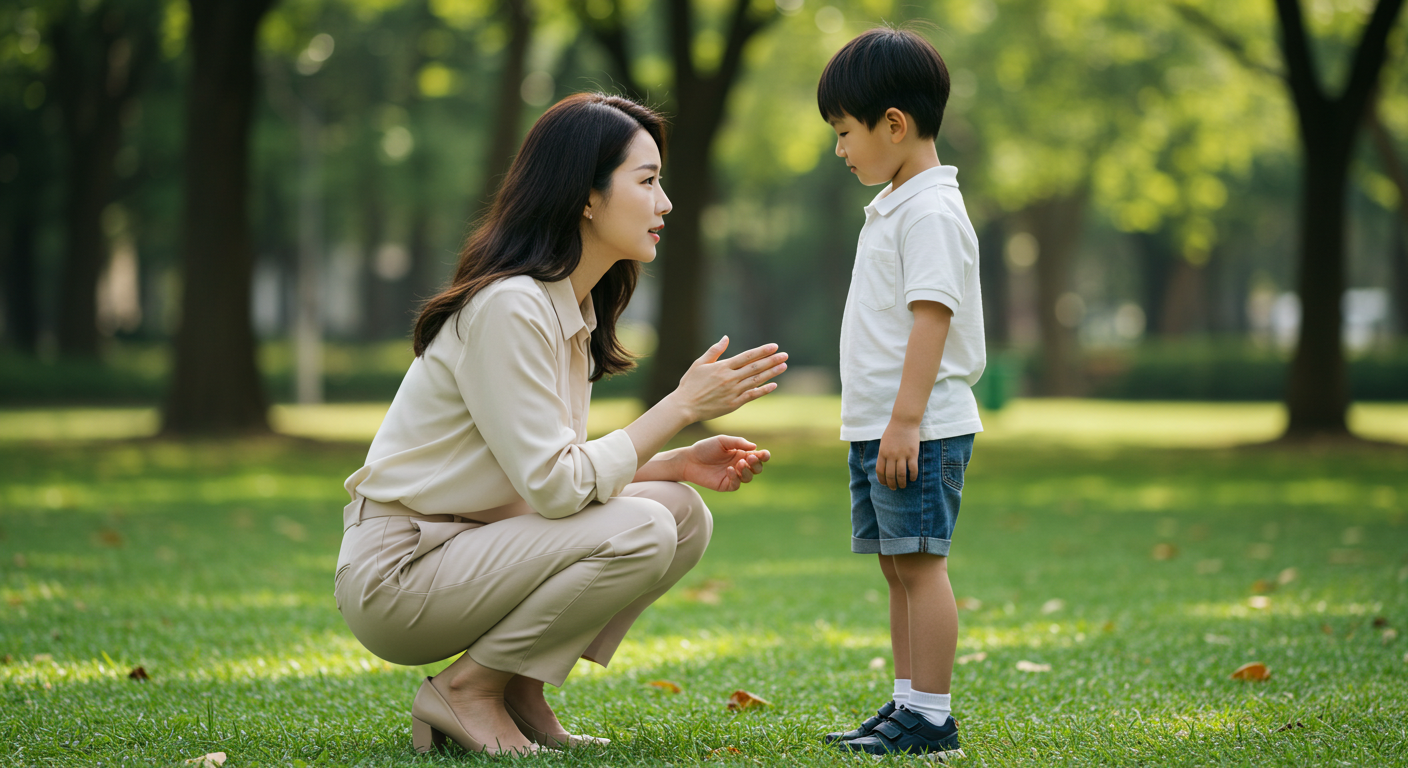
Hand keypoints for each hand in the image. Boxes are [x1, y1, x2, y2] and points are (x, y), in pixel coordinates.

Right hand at [670, 337, 787, 422]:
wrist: (684, 406)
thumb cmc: (690, 384)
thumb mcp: (699, 363)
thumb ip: (715, 350)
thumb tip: (726, 337)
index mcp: (722, 366)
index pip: (747, 356)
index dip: (762, 351)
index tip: (774, 346)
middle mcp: (730, 378)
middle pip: (755, 367)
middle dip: (772, 360)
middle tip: (785, 355)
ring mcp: (733, 392)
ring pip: (756, 380)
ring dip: (772, 373)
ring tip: (783, 366)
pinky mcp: (733, 404)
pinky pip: (752, 396)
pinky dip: (763, 390)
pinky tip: (774, 385)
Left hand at [679, 435, 770, 491]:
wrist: (689, 460)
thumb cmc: (705, 448)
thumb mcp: (722, 441)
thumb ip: (738, 442)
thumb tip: (755, 447)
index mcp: (741, 453)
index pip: (758, 456)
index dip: (764, 456)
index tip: (764, 454)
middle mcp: (739, 465)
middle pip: (757, 469)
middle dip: (756, 464)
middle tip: (750, 458)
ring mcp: (733, 476)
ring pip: (749, 478)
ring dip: (747, 471)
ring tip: (739, 464)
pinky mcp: (726, 485)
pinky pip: (737, 484)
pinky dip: (735, 477)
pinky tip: (729, 470)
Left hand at [876, 420, 919, 490]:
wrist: (904, 421)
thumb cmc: (893, 431)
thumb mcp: (883, 442)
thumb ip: (883, 454)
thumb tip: (884, 467)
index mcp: (882, 452)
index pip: (880, 471)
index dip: (882, 480)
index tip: (884, 484)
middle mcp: (891, 455)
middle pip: (890, 475)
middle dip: (891, 484)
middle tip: (894, 488)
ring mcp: (902, 455)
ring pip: (901, 474)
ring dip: (902, 483)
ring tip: (903, 486)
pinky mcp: (912, 454)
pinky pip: (912, 469)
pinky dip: (913, 476)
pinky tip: (913, 479)